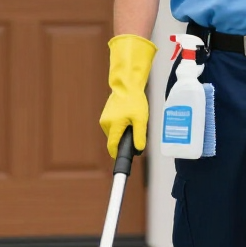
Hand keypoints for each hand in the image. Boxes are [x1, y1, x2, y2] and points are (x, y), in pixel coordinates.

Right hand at [100, 35, 156, 157]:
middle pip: (114, 141)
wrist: (126, 85)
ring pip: (114, 134)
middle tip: (135, 132)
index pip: (112, 147)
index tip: (123, 160)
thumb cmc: (134, 101)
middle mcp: (105, 124)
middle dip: (124, 141)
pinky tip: (127, 118)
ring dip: (122, 133)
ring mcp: (104, 119)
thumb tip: (138, 149)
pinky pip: (113, 127)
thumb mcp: (141, 119)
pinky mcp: (105, 116)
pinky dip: (120, 126)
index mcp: (113, 126)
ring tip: (132, 121)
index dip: (117, 155)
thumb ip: (139, 136)